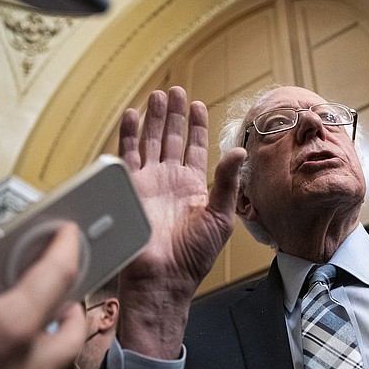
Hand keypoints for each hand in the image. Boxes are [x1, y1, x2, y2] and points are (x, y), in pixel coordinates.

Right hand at [117, 86, 245, 357]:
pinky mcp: (130, 188)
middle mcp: (170, 181)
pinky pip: (128, 155)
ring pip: (151, 142)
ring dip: (154, 119)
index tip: (198, 106)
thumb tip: (240, 152)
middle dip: (174, 115)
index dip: (196, 127)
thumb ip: (228, 182)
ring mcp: (149, 183)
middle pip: (172, 139)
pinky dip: (130, 134)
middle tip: (176, 91)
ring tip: (158, 96)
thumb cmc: (193, 255)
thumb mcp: (220, 216)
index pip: (195, 148)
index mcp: (194, 186)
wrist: (162, 277)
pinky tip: (134, 115)